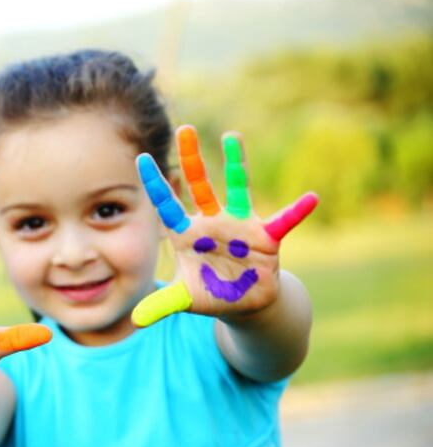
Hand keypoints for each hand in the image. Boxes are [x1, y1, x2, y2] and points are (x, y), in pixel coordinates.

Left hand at [132, 125, 318, 325]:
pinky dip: (297, 211)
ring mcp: (238, 226)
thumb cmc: (211, 295)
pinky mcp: (266, 238)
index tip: (140, 159)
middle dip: (191, 158)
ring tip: (231, 135)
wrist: (245, 303)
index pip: (167, 206)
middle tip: (184, 128)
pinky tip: (311, 198)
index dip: (156, 185)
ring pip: (235, 188)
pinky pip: (283, 221)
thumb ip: (162, 304)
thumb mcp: (185, 301)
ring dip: (234, 163)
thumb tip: (136, 319)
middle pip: (198, 185)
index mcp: (187, 235)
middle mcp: (211, 223)